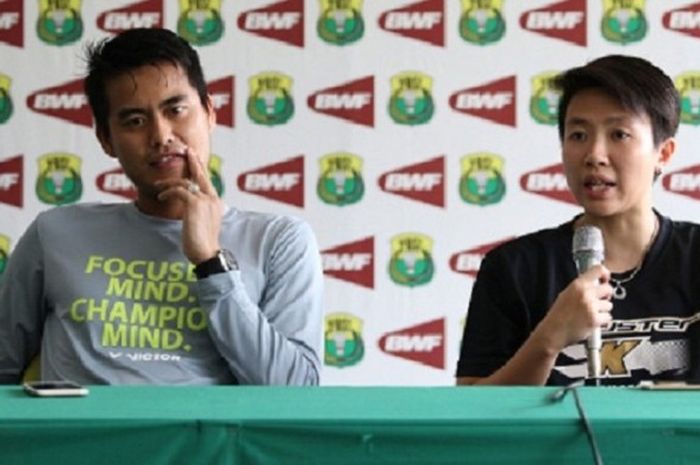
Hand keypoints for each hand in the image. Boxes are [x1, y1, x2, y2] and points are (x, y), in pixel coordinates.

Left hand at [156, 147, 222, 263]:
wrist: (206, 253)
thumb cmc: (202, 242)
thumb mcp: (202, 223)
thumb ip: (198, 211)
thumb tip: (188, 206)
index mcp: (215, 202)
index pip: (206, 181)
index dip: (200, 168)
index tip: (194, 158)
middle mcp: (212, 198)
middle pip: (201, 174)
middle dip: (193, 161)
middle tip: (187, 150)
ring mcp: (205, 199)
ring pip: (184, 182)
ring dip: (168, 183)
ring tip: (158, 186)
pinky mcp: (195, 203)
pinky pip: (178, 190)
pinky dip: (167, 192)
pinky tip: (161, 197)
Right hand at [533, 265, 612, 353]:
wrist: (553, 331)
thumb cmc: (558, 315)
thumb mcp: (566, 294)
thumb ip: (582, 287)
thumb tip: (597, 284)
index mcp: (577, 285)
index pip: (599, 270)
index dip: (605, 274)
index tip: (605, 279)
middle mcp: (585, 294)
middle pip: (608, 288)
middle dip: (605, 296)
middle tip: (597, 301)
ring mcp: (591, 307)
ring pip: (609, 305)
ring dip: (602, 310)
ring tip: (590, 313)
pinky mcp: (595, 319)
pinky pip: (608, 317)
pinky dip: (602, 321)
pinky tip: (591, 321)